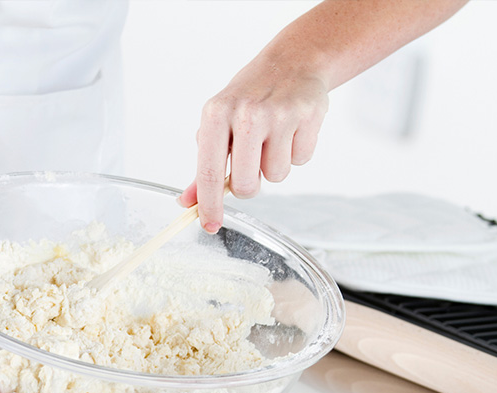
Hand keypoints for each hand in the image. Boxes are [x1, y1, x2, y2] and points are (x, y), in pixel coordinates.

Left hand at [179, 55, 328, 232]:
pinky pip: (301, 160)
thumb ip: (204, 166)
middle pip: (245, 185)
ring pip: (276, 176)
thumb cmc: (248, 99)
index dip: (209, 205)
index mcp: (216, 114)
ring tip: (273, 138)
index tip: (209, 226)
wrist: (291, 63)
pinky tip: (292, 129)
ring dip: (274, 166)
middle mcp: (246, 113)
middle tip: (251, 162)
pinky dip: (296, 152)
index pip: (209, 172)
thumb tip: (188, 202)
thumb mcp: (218, 124)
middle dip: (249, 185)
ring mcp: (280, 113)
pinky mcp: (308, 115)